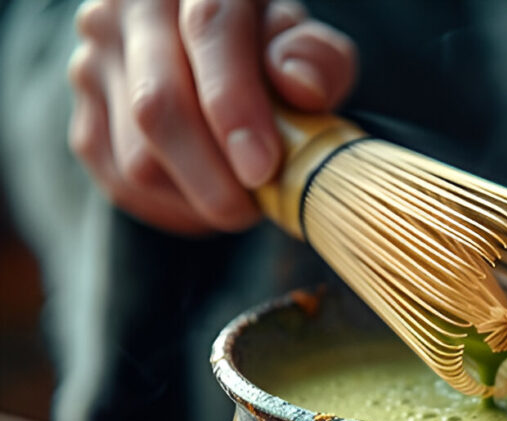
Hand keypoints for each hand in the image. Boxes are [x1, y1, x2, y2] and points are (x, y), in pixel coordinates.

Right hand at [67, 0, 357, 233]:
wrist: (208, 58)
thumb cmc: (266, 50)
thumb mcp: (303, 43)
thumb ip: (316, 58)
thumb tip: (301, 87)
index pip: (208, 30)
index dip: (235, 103)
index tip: (262, 166)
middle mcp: (127, 12)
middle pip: (158, 105)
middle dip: (214, 174)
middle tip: (257, 208)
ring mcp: (94, 64)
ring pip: (136, 157)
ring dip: (198, 198)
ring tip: (243, 198)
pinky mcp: (84, 119)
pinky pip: (123, 184)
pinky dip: (174, 209)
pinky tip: (208, 200)